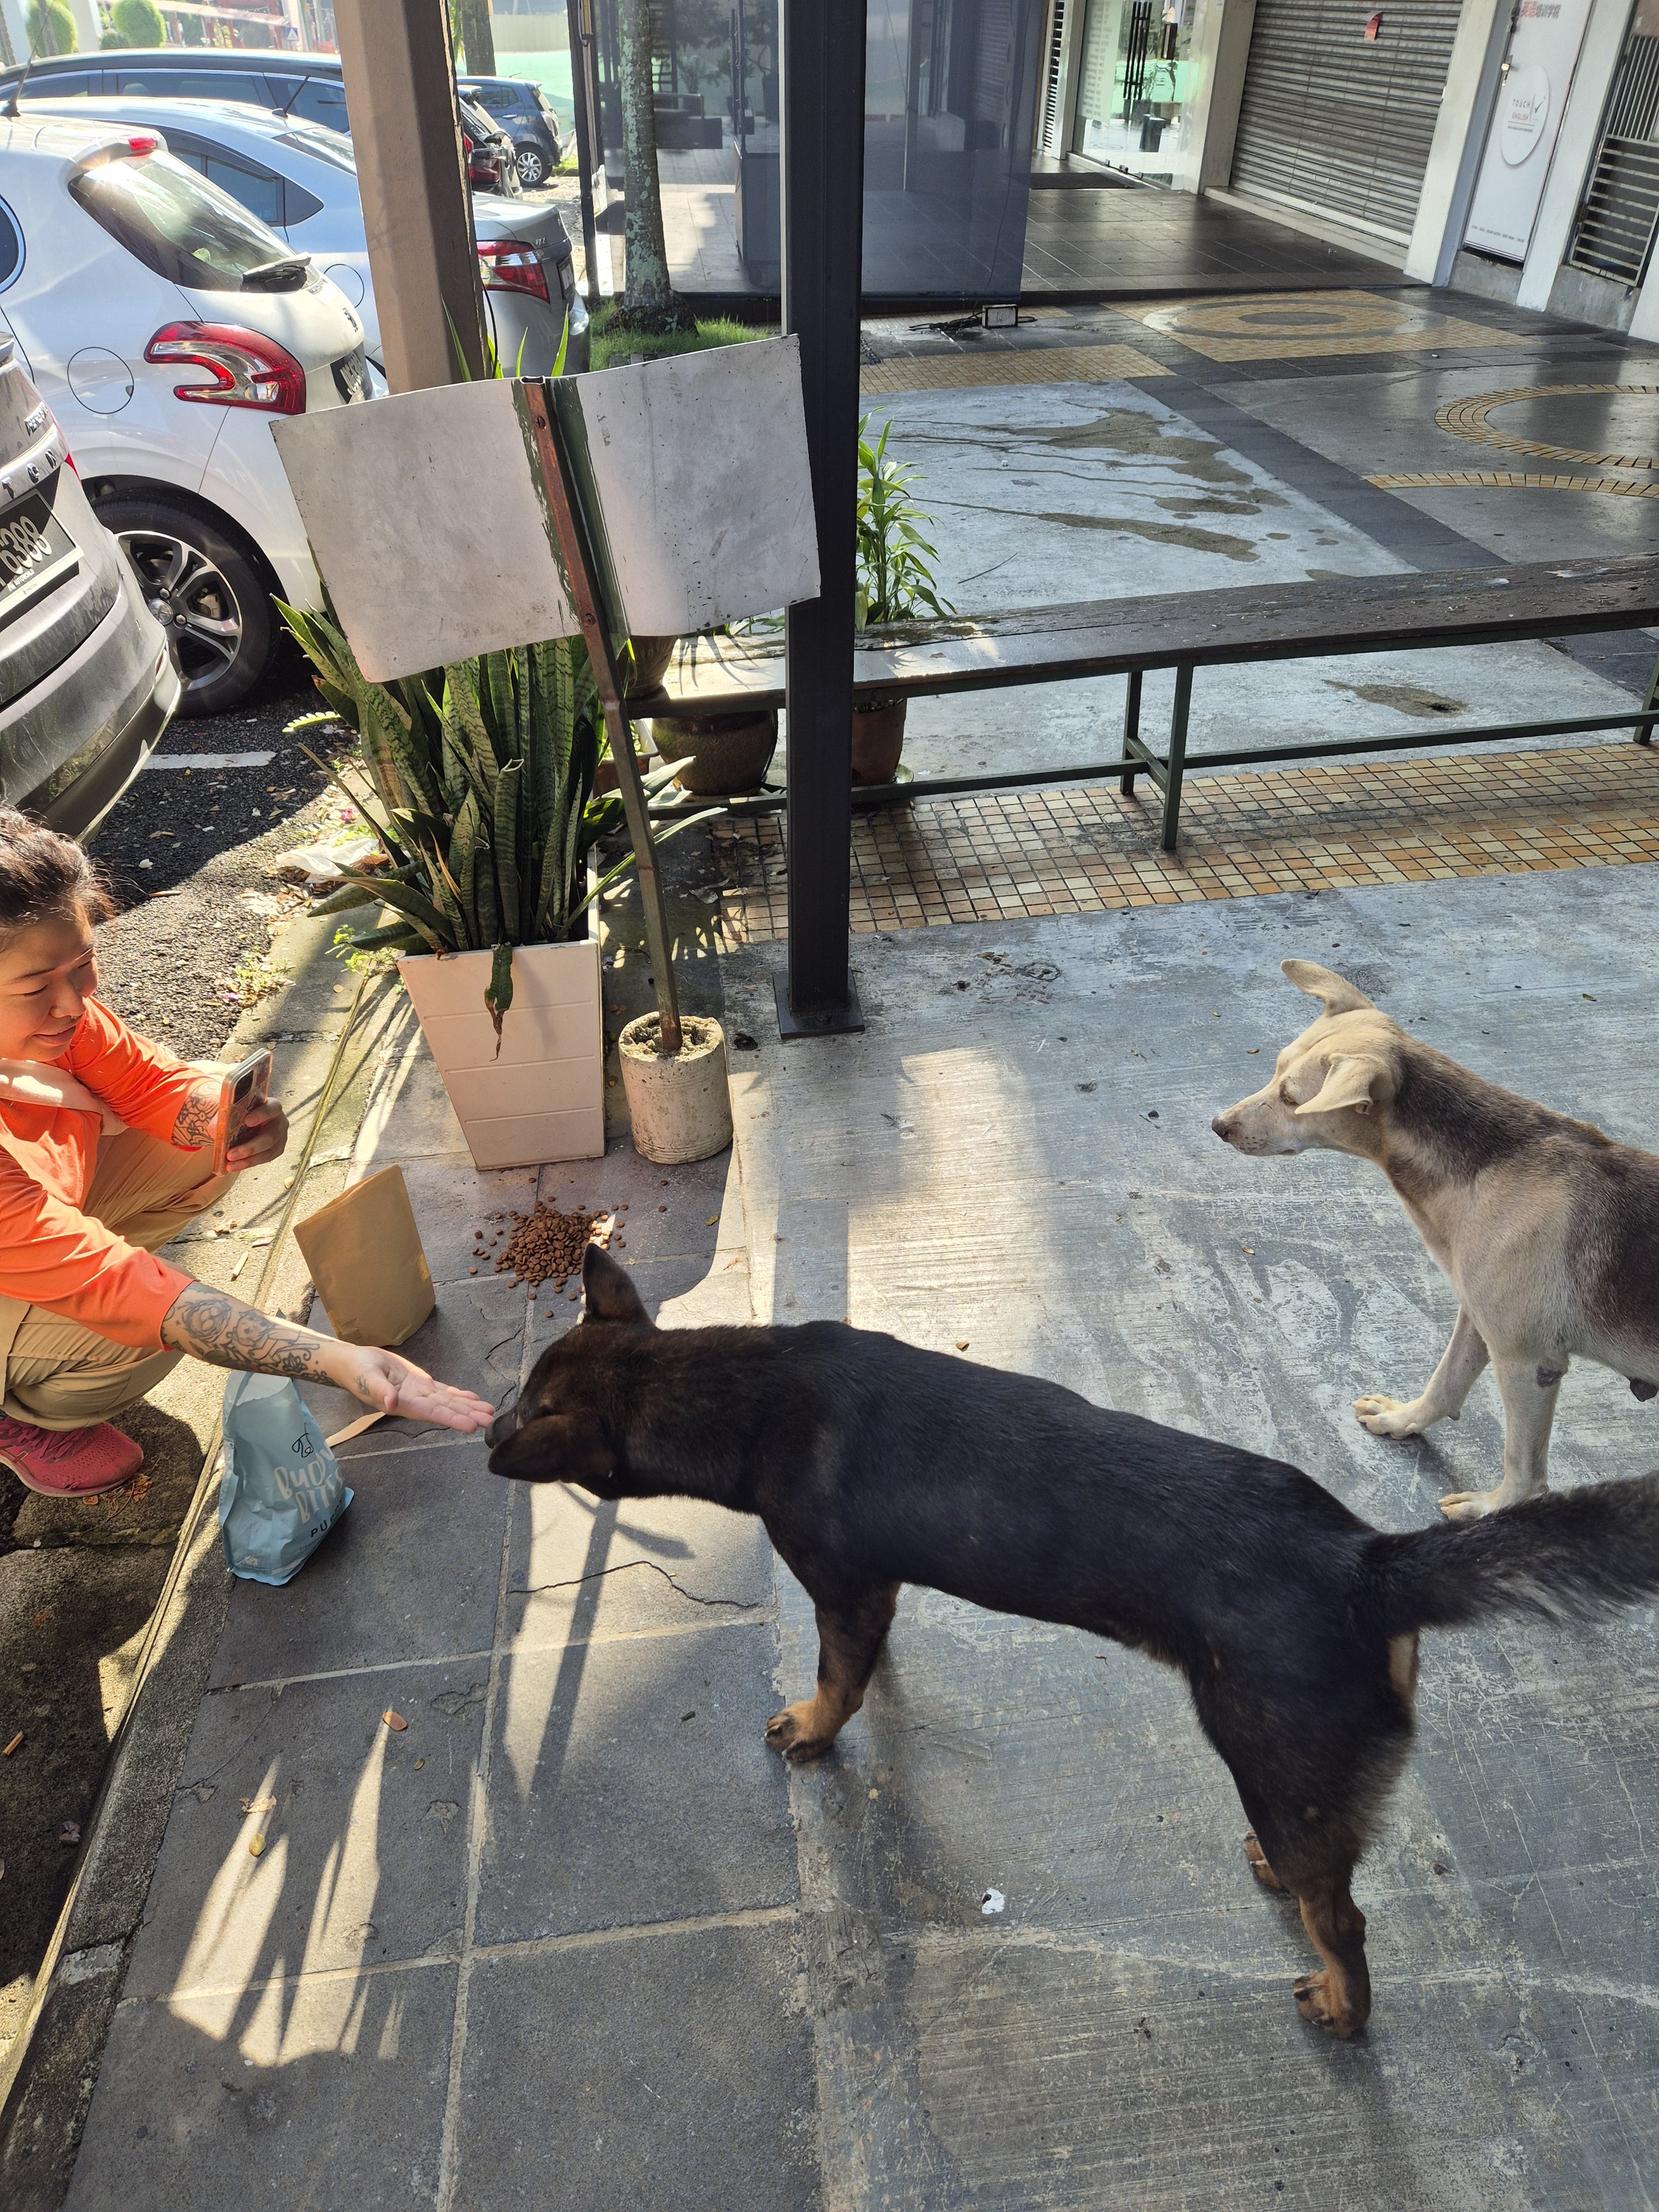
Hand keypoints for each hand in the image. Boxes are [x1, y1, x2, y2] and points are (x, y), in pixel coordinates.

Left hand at [227, 1097, 288, 1170]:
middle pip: (269, 1137)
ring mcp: (280, 1138)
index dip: (261, 1115)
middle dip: (249, 1148)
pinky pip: (264, 1159)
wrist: (249, 1120)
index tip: (247, 1122)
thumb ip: (226, 1116)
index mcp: (273, 1106)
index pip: (272, 1109)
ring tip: (230, 1165)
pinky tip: (235, 1166)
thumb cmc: (243, 1112)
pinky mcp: (277, 1150)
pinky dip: (248, 1163)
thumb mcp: (235, 1109)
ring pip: (267, 1152)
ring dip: (247, 1160)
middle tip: (230, 1154)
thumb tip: (214, 1130)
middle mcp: (280, 1122)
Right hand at [325, 1342, 494, 1433]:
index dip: (452, 1419)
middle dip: (467, 1415)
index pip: (432, 1413)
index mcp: (404, 1403)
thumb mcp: (366, 1378)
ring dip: (468, 1406)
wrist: (353, 1362)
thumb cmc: (356, 1371)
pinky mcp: (420, 1383)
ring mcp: (419, 1393)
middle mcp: (415, 1402)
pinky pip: (443, 1391)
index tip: (471, 1425)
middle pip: (446, 1410)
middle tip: (490, 1420)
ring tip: (488, 1411)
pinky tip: (473, 1398)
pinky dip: (458, 1395)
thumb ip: (380, 1391)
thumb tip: (391, 1404)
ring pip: (448, 1401)